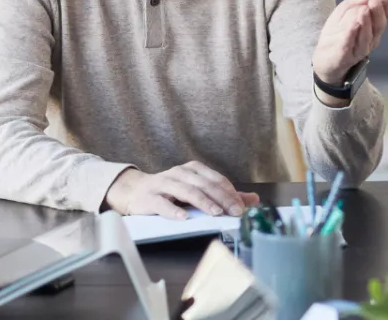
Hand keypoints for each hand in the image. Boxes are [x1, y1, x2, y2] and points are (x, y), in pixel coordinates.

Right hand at [104, 164, 261, 218]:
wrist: (135, 191)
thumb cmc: (170, 191)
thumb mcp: (197, 189)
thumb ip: (223, 195)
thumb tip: (253, 199)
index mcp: (193, 170)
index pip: (216, 179)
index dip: (230, 193)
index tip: (242, 207)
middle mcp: (180, 173)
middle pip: (204, 185)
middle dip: (222, 198)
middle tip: (234, 212)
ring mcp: (164, 184)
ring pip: (187, 191)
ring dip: (203, 202)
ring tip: (216, 212)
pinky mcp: (150, 197)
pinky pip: (163, 203)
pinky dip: (174, 210)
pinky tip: (184, 218)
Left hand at [312, 0, 387, 87]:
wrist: (325, 55)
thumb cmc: (343, 26)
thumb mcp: (355, 2)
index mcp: (374, 23)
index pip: (386, 13)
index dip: (385, 5)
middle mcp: (371, 36)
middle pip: (378, 25)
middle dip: (377, 13)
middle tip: (374, 0)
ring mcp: (358, 48)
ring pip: (366, 36)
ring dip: (365, 23)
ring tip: (362, 10)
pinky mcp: (343, 56)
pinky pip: (349, 46)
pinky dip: (351, 36)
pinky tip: (350, 27)